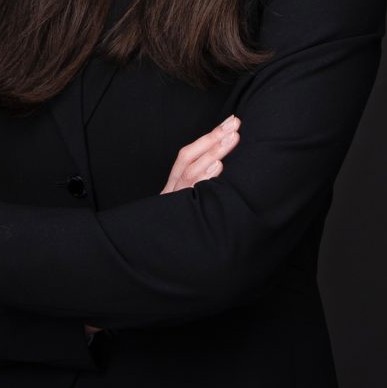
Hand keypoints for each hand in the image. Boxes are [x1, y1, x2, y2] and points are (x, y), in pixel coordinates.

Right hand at [82, 116, 240, 337]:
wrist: (150, 265)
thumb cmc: (172, 238)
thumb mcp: (181, 211)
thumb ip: (196, 191)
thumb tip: (222, 170)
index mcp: (172, 189)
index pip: (186, 156)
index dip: (207, 137)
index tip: (229, 123)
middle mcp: (171, 194)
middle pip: (190, 159)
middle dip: (214, 138)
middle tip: (236, 123)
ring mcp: (173, 205)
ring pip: (191, 173)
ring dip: (213, 153)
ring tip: (231, 139)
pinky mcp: (176, 218)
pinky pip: (190, 196)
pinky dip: (204, 180)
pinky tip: (218, 169)